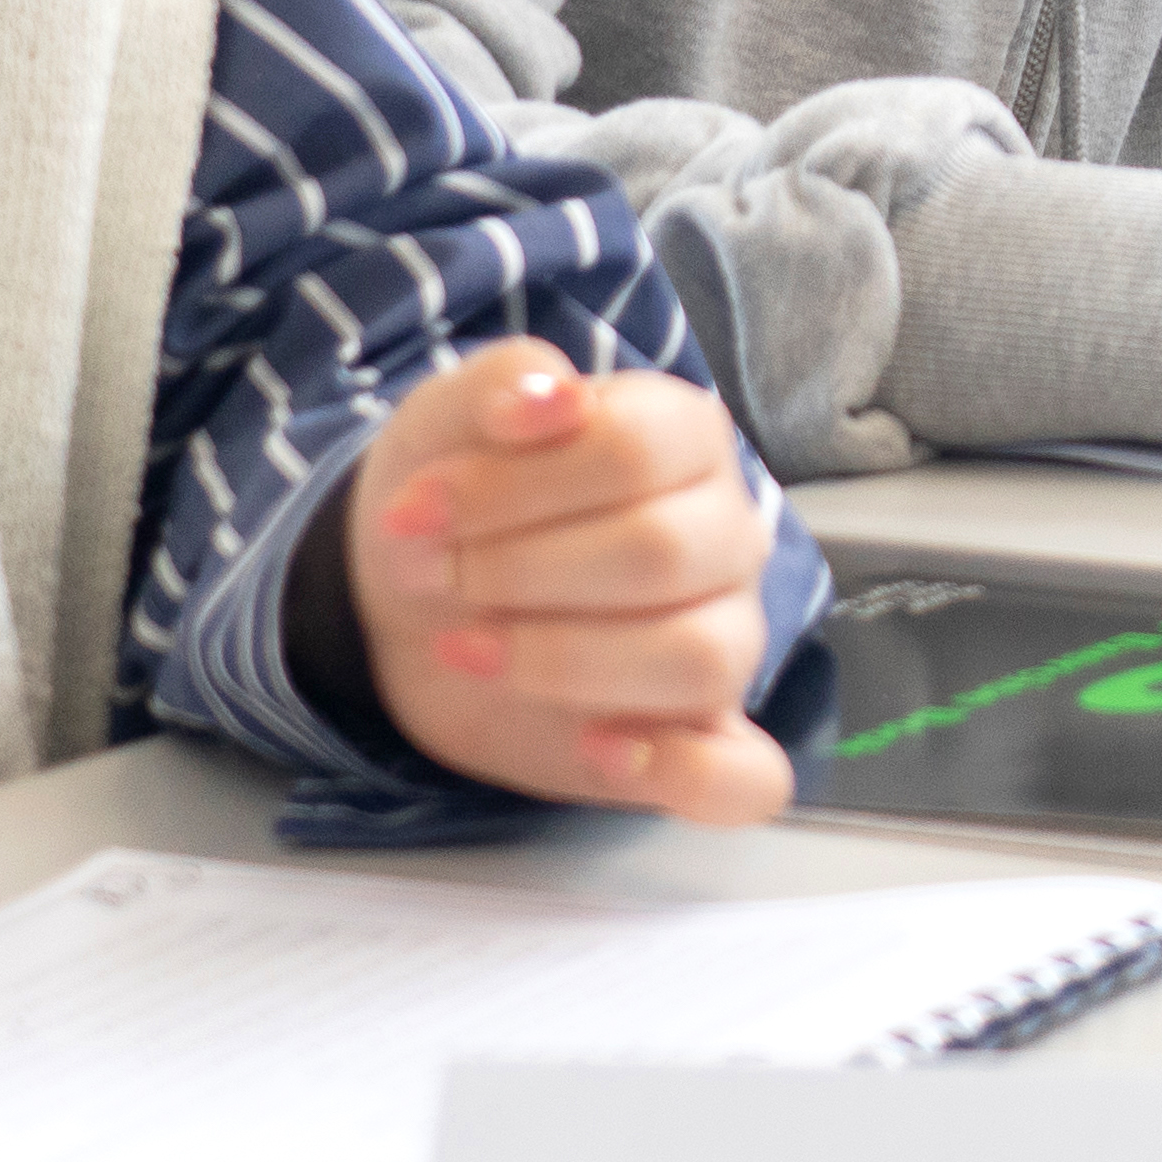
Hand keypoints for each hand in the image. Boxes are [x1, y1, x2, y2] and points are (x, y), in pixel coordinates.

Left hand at [326, 345, 796, 823]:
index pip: (638, 451)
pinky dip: (682, 773)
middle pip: (663, 553)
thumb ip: (502, 382)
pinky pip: (745, 778)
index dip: (516, 486)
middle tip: (429, 576)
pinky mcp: (692, 739)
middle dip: (517, 571)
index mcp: (685, 439)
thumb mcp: (448, 416)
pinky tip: (599, 747)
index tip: (415, 510)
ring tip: (469, 649)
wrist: (416, 591)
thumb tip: (549, 398)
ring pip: (701, 658)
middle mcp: (723, 537)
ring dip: (564, 660)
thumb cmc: (456, 493)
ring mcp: (722, 641)